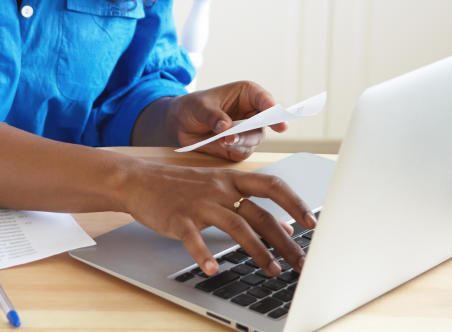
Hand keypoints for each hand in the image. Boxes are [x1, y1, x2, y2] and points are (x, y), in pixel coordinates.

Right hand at [121, 158, 314, 276]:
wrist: (139, 180)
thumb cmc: (180, 186)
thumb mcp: (217, 188)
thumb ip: (249, 204)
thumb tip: (286, 226)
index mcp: (231, 179)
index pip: (272, 185)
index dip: (295, 203)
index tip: (312, 223)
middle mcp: (219, 189)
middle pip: (260, 214)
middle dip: (285, 241)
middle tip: (301, 263)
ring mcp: (199, 202)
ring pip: (236, 226)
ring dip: (258, 251)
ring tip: (273, 271)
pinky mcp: (179, 217)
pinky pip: (194, 238)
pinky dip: (203, 254)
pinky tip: (212, 269)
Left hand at [164, 81, 287, 161]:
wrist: (181, 125)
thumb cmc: (193, 107)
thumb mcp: (199, 106)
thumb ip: (212, 115)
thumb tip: (226, 127)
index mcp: (247, 95)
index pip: (264, 98)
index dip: (270, 105)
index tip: (274, 112)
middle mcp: (251, 113)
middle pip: (265, 122)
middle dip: (256, 127)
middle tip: (249, 131)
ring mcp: (247, 132)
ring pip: (255, 139)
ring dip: (242, 140)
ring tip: (225, 139)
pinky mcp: (240, 148)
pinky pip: (243, 151)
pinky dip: (234, 149)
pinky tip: (222, 145)